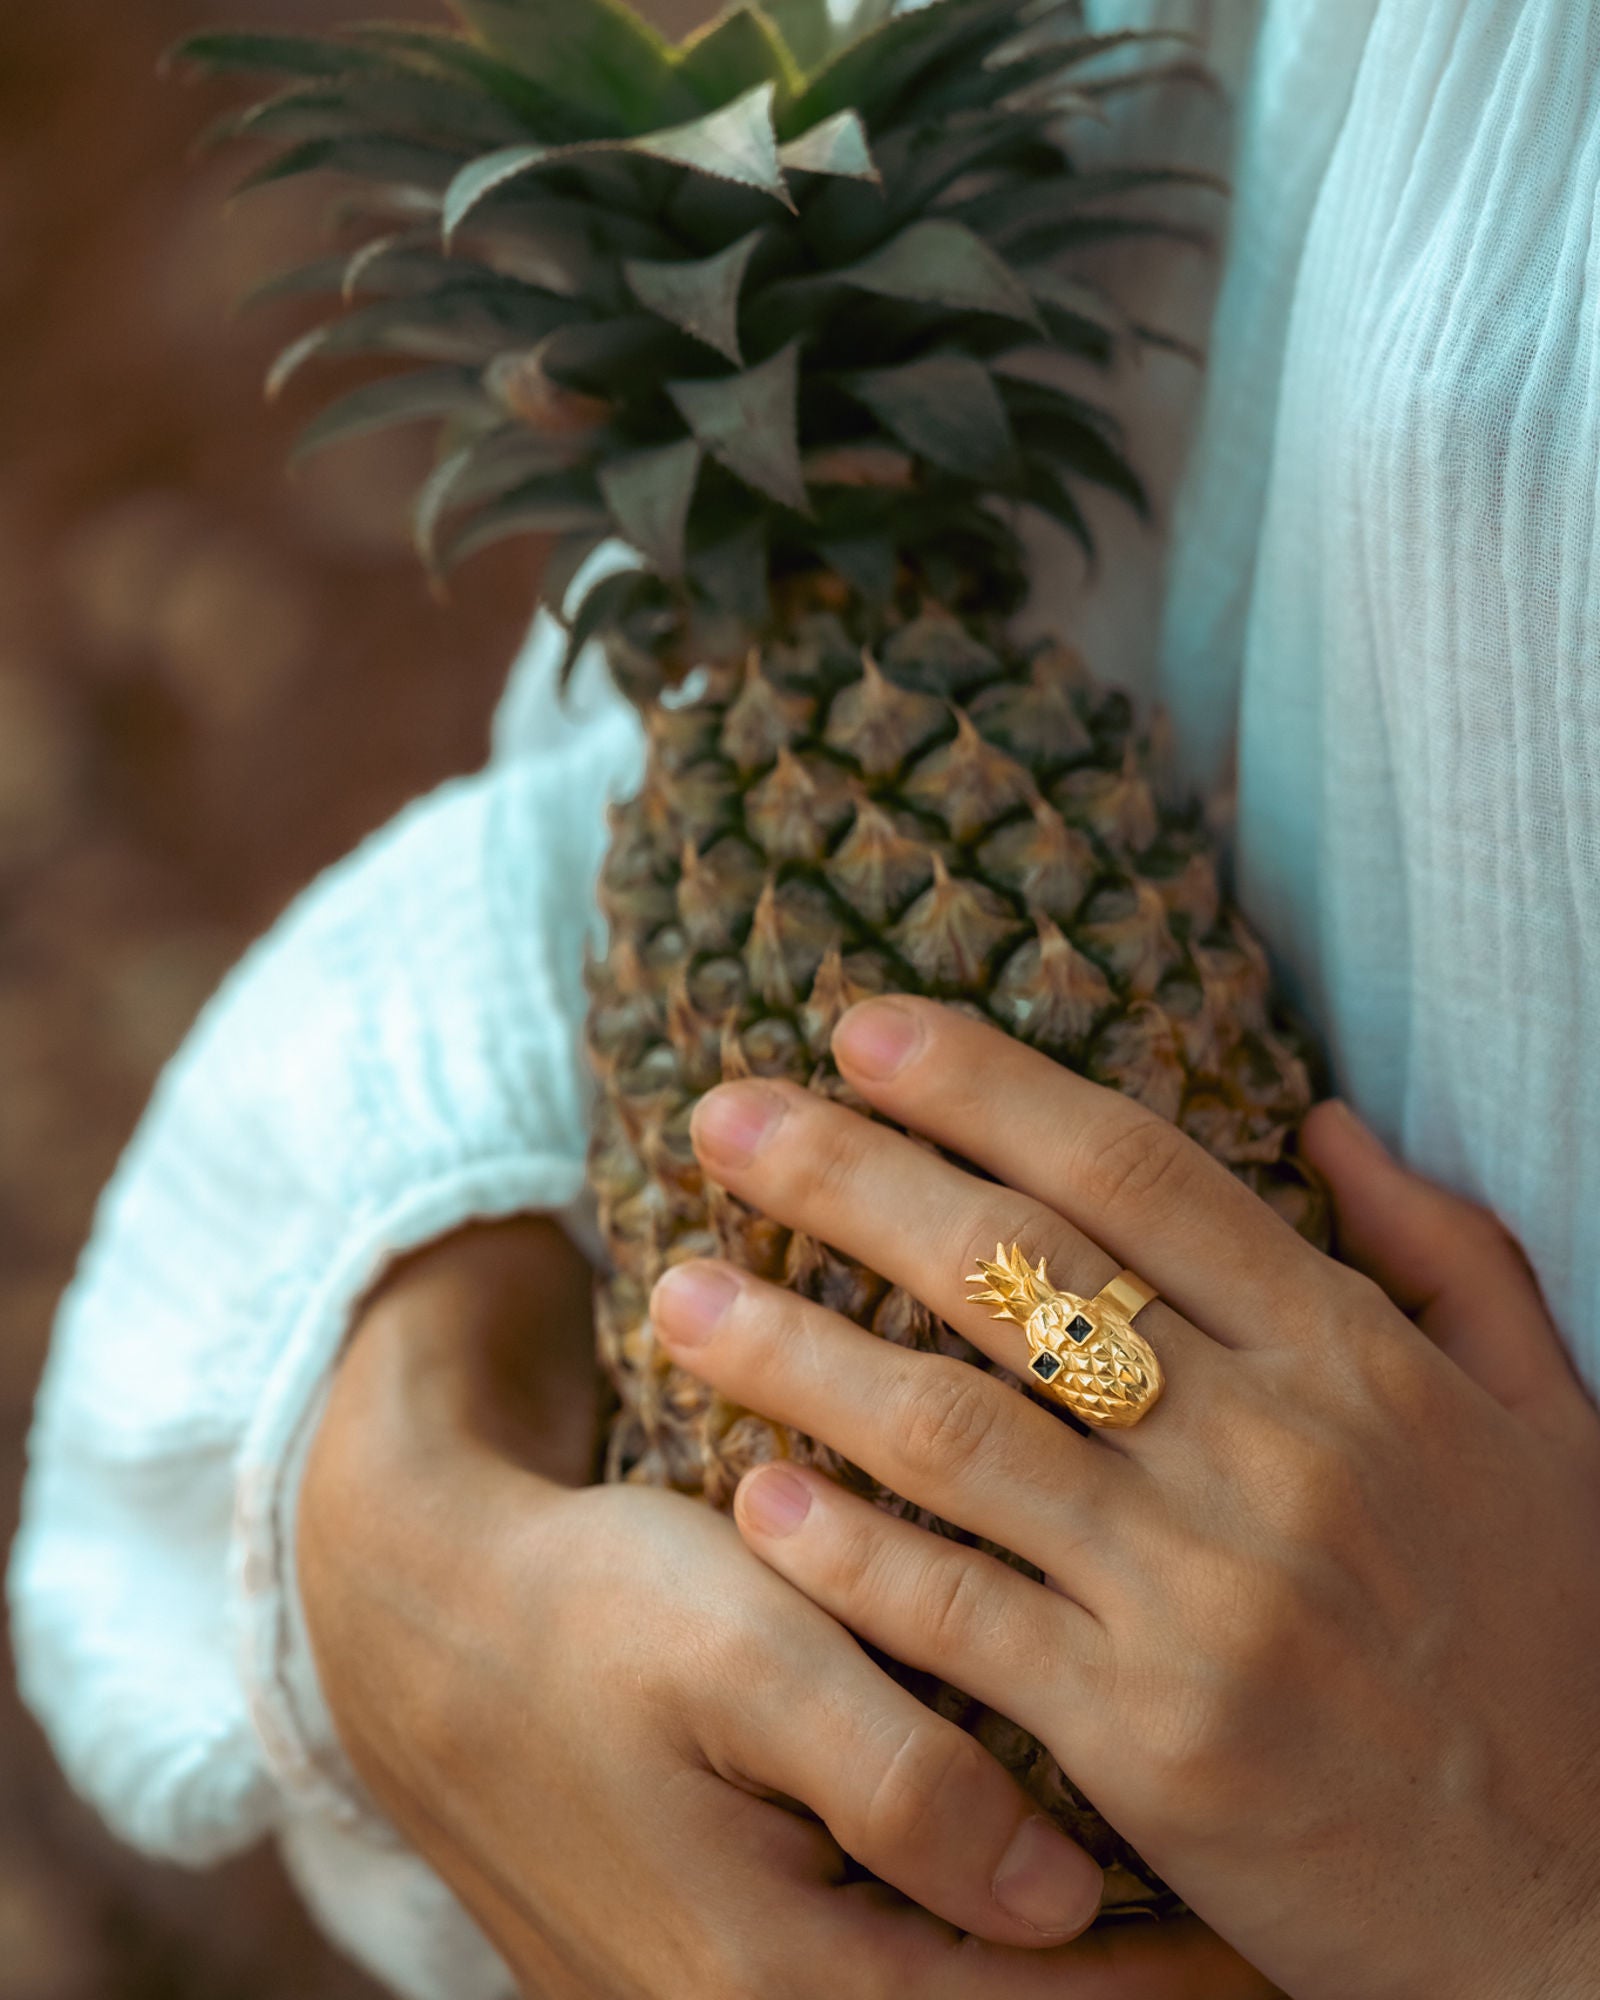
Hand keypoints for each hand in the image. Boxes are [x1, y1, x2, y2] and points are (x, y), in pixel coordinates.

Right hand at [299, 1218, 1270, 1998]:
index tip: (1283, 1928)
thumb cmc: (595, 1619)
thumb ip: (897, 1782)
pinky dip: (987, 1931)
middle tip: (1270, 1920)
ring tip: (1200, 1907)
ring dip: (1071, 1961)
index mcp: (783, 1979)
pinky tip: (1045, 1868)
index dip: (1178, 1986)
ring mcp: (743, 1998)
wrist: (428, 1626)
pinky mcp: (731, 1958)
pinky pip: (896, 1967)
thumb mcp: (741, 1662)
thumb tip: (1058, 1900)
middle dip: (1144, 1983)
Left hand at [652, 999, 1599, 1999]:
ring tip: (674, 1295)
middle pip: (1014, 1268)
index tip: (861, 1029)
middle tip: (720, 1118)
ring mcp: (1202, 1594)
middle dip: (846, 1175)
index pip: (1133, 1170)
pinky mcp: (1149, 1739)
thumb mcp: (1552, 1426)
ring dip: (794, 1354)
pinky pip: (962, 1617)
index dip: (982, 1084)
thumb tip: (1328, 1122)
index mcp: (1354, 1357)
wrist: (1589, 1909)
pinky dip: (851, 1552)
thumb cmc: (1559, 1649)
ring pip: (953, 1431)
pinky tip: (753, 1499)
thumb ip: (1447, 1260)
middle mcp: (1270, 1450)